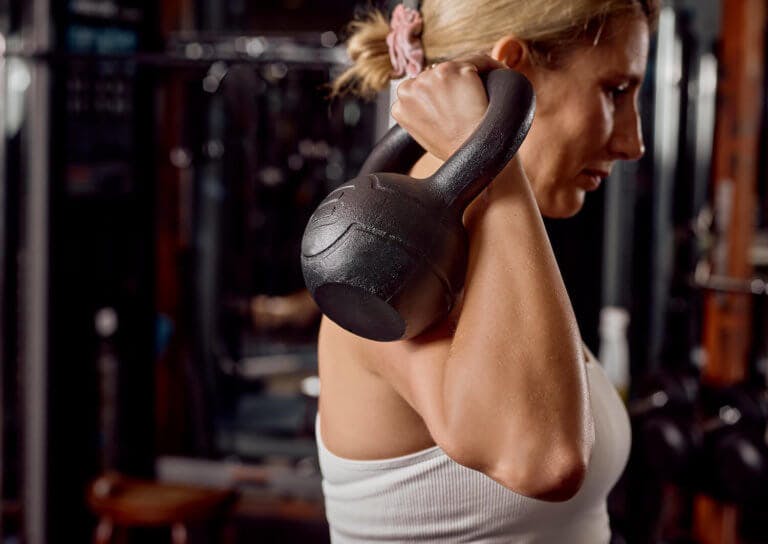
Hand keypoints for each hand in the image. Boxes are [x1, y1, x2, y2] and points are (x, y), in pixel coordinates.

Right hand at [391, 54, 506, 161]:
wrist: (473, 159)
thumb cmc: (455, 151)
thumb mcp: (426, 134)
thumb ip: (422, 112)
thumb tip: (433, 94)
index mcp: (399, 104)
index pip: (422, 87)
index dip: (442, 96)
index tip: (456, 106)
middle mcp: (410, 87)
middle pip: (437, 74)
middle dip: (455, 85)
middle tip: (471, 103)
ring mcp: (431, 77)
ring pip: (458, 65)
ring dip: (472, 75)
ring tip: (482, 96)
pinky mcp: (455, 69)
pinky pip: (479, 60)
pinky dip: (492, 68)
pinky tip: (498, 81)